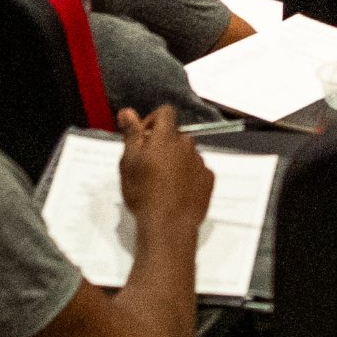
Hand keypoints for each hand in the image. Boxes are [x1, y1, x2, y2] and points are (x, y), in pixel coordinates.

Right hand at [117, 108, 210, 246]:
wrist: (169, 224)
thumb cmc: (143, 192)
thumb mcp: (128, 163)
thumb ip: (131, 134)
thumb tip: (127, 112)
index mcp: (166, 138)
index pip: (165, 112)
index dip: (153, 120)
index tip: (143, 138)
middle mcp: (187, 145)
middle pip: (175, 136)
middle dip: (163, 145)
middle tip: (149, 166)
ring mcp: (200, 162)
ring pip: (186, 154)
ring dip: (176, 161)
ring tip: (163, 183)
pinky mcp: (209, 179)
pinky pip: (197, 170)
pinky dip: (188, 176)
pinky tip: (177, 192)